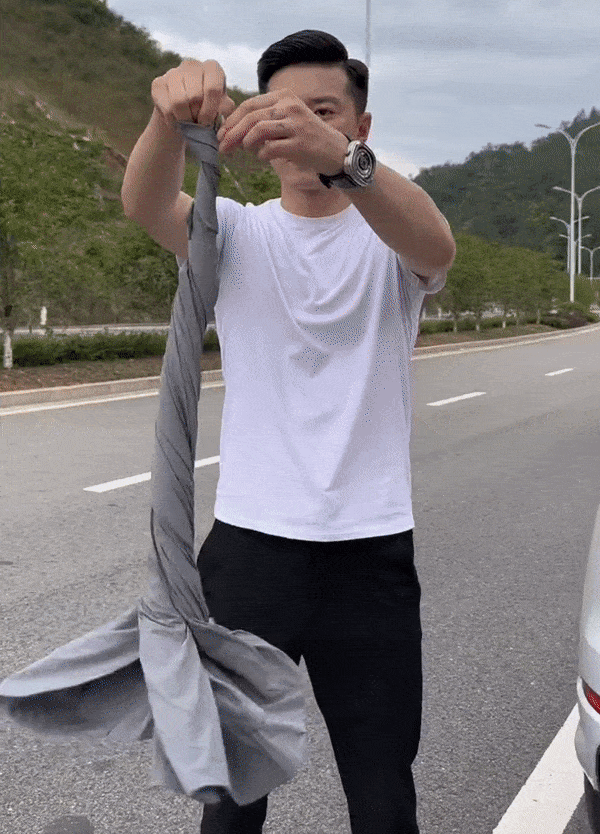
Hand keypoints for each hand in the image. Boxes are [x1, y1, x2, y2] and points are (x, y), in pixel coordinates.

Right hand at [151, 59, 235, 129]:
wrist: (184, 117)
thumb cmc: (208, 112)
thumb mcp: (221, 111)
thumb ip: (225, 109)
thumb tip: (222, 109)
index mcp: (212, 68)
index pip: (213, 88)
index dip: (210, 110)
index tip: (207, 124)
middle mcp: (192, 65)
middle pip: (194, 96)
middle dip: (197, 116)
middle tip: (197, 125)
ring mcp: (173, 72)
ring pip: (178, 102)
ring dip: (185, 120)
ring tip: (188, 124)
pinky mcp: (158, 83)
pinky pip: (166, 108)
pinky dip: (173, 122)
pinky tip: (177, 123)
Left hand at [216, 90, 347, 174]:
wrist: (336, 152)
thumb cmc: (307, 138)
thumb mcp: (288, 118)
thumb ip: (266, 118)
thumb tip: (233, 129)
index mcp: (284, 96)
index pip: (250, 105)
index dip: (231, 120)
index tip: (221, 134)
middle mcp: (290, 106)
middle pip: (251, 116)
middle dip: (232, 132)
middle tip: (223, 146)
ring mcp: (295, 124)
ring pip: (258, 130)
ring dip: (245, 142)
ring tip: (241, 150)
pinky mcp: (299, 144)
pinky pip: (270, 148)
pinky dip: (262, 154)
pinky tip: (263, 157)